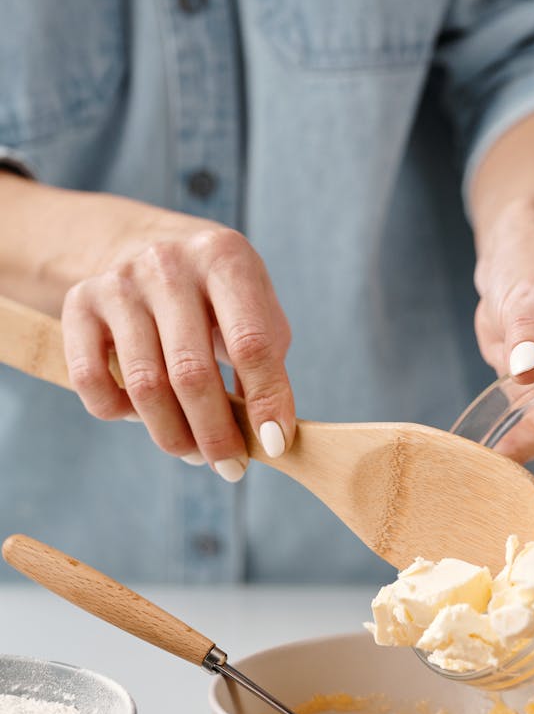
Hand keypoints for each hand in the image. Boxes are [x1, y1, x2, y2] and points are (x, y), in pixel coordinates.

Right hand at [61, 203, 294, 480]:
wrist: (140, 245)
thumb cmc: (214, 298)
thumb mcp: (254, 312)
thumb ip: (266, 366)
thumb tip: (267, 438)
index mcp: (224, 258)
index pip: (251, 344)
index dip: (266, 402)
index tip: (273, 446)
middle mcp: (168, 263)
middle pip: (191, 373)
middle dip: (215, 434)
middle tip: (231, 467)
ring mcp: (119, 283)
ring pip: (143, 386)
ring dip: (172, 435)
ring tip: (193, 452)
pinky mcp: (79, 304)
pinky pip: (91, 382)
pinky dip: (119, 414)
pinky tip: (142, 417)